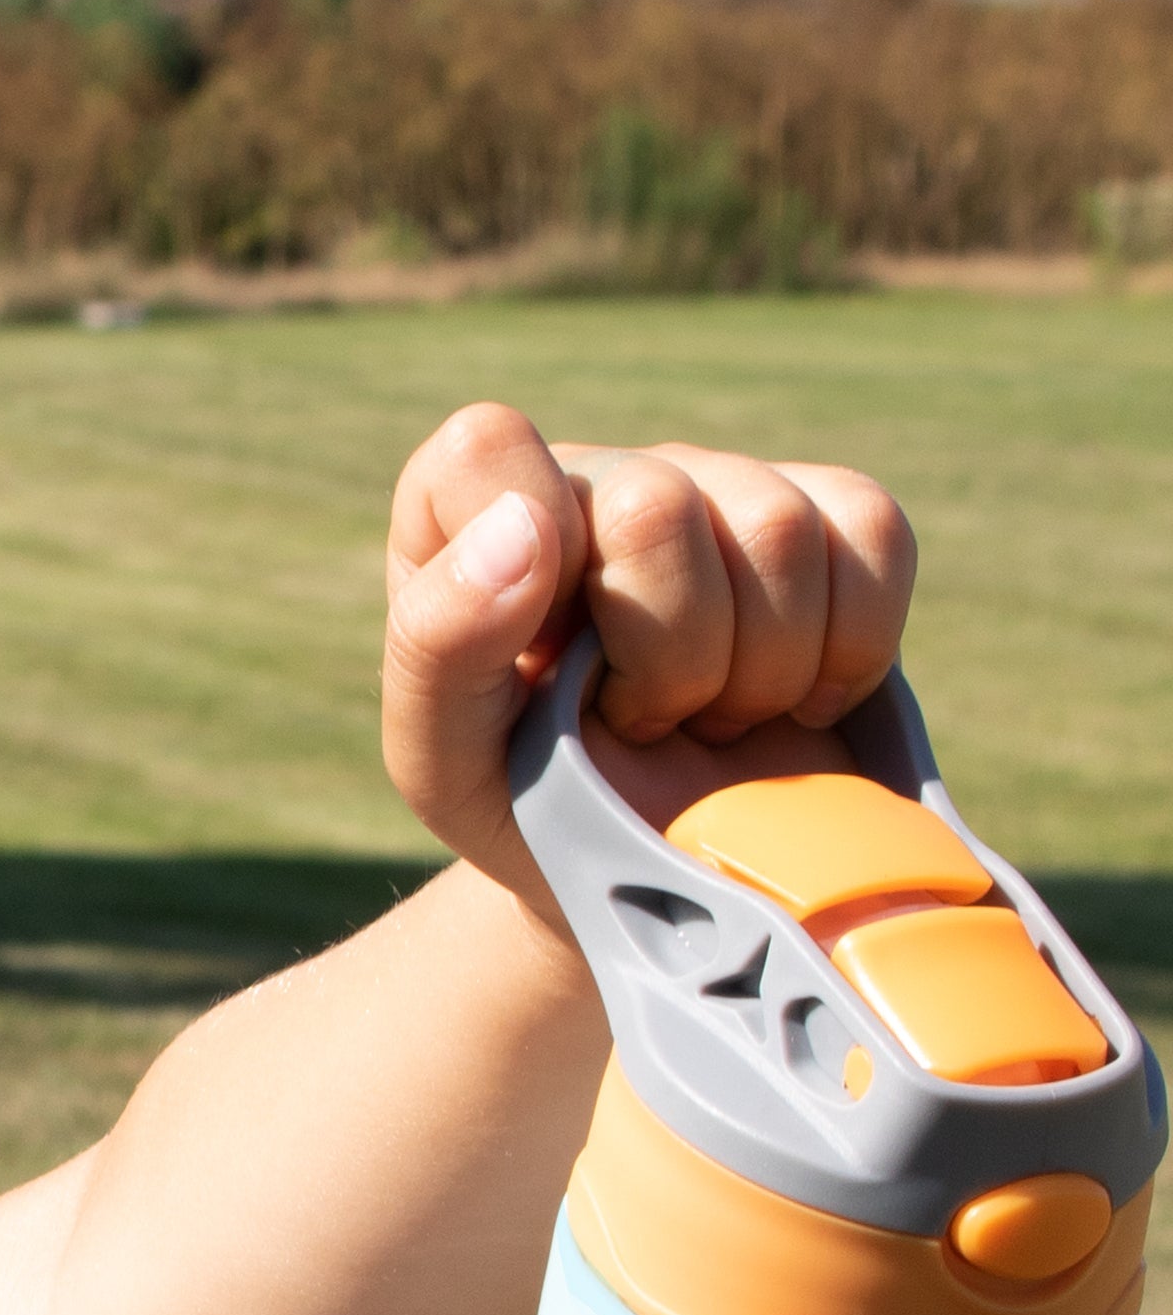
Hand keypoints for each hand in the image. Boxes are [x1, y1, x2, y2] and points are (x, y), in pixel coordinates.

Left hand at [380, 401, 915, 919]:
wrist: (653, 864)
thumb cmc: (527, 803)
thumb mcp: (443, 759)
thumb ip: (439, 643)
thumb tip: (523, 528)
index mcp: (470, 516)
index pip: (488, 450)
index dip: (529, 553)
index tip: (548, 656)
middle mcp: (598, 476)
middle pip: (660, 507)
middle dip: (667, 660)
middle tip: (641, 723)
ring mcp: (719, 481)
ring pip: (780, 529)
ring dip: (759, 672)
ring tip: (711, 719)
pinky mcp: (828, 510)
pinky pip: (875, 535)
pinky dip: (851, 647)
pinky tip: (797, 697)